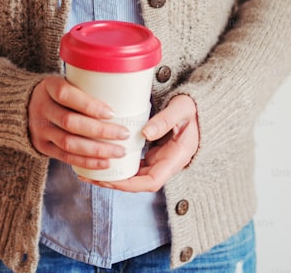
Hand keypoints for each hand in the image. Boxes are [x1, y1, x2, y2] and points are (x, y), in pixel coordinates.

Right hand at [28, 76, 131, 169]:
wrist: (25, 106)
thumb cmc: (59, 92)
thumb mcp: (66, 80)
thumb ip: (88, 85)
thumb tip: (127, 91)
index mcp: (48, 86)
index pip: (66, 94)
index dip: (89, 105)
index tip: (112, 112)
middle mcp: (41, 108)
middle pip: (70, 122)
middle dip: (100, 131)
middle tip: (123, 134)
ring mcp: (40, 129)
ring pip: (69, 143)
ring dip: (96, 150)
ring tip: (119, 151)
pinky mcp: (42, 146)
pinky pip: (66, 157)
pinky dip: (87, 161)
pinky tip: (104, 162)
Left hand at [80, 94, 199, 192]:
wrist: (200, 108)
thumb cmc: (193, 107)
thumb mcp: (182, 109)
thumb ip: (166, 120)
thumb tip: (145, 133)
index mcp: (177, 157)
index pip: (151, 182)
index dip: (129, 184)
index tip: (109, 180)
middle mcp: (167, 164)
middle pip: (139, 182)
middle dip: (115, 183)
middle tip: (90, 177)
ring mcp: (160, 160)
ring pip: (135, 175)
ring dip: (114, 176)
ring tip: (89, 171)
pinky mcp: (154, 154)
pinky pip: (135, 165)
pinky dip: (119, 165)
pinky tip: (102, 159)